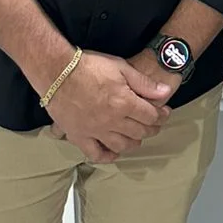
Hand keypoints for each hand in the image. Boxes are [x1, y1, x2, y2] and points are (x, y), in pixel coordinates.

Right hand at [45, 51, 171, 162]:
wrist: (56, 71)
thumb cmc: (89, 65)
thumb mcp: (121, 67)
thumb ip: (144, 83)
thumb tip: (166, 92)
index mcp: (124, 103)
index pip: (151, 116)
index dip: (161, 115)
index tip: (164, 112)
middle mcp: (112, 121)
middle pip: (140, 133)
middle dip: (151, 129)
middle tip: (153, 124)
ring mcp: (95, 131)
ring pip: (122, 146)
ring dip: (134, 143)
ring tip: (136, 136)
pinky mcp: (79, 136)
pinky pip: (96, 154)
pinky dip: (107, 156)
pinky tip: (114, 152)